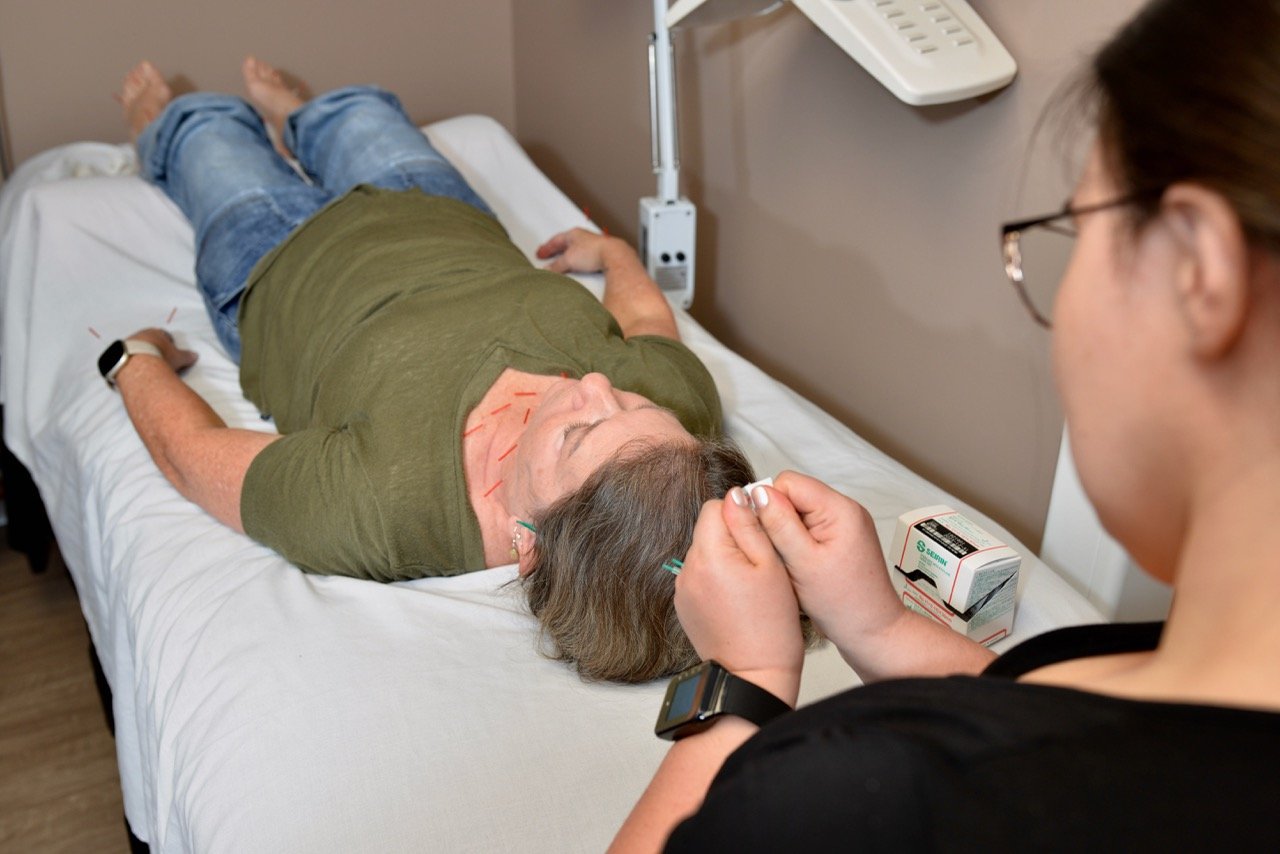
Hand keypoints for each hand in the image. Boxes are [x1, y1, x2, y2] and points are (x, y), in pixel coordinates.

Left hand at [127, 327, 198, 372]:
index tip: (170, 349)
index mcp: (156, 333)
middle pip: (149, 339)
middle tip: (158, 356)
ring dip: (141, 352)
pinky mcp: (119, 352)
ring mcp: (128, 342)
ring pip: (136, 346)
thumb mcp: (178, 357)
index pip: (164, 334)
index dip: (168, 342)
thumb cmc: (161, 357)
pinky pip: (127, 354)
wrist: (138, 363)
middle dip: (153, 346)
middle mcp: (141, 334)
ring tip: (146, 363)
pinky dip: (131, 358)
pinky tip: (135, 367)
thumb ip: (187, 355)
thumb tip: (195, 355)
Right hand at [536, 228, 632, 274]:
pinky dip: (578, 263)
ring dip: (567, 258)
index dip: (546, 248)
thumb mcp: (569, 260)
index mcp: (573, 234)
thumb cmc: (594, 252)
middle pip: (565, 245)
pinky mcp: (600, 256)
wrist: (614, 256)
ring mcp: (592, 246)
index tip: (540, 254)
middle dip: (556, 251)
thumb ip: (557, 265)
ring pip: (576, 251)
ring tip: (562, 265)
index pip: (555, 240)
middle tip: (548, 257)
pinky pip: (584, 259)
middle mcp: (583, 238)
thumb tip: (549, 269)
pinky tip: (578, 269)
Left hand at [673, 495, 804, 704]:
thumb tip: (738, 495)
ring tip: (750, 586)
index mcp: (709, 554)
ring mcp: (682, 589)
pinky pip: (700, 577)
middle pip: (708, 530)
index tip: (760, 536)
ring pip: (704, 553)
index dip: (741, 515)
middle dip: (733, 538)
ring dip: (725, 559)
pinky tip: (737, 600)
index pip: (715, 507)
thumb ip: (750, 526)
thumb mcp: (771, 566)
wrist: (752, 677)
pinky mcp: (684, 606)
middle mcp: (687, 569)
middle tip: (760, 565)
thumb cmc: (770, 627)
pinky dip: (717, 580)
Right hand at [750, 472, 902, 657]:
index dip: (768, 504)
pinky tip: (797, 567)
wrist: (874, 633)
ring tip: (790, 564)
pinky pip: (807, 529)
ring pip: (797, 513)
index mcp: (840, 509)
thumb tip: (757, 493)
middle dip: (776, 521)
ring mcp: (844, 525)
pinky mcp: (840, 539)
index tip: (763, 535)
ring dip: (785, 535)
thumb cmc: (844, 605)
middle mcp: (845, 510)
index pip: (788, 482)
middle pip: (793, 496)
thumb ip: (779, 524)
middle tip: (780, 556)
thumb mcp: (803, 563)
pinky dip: (795, 545)